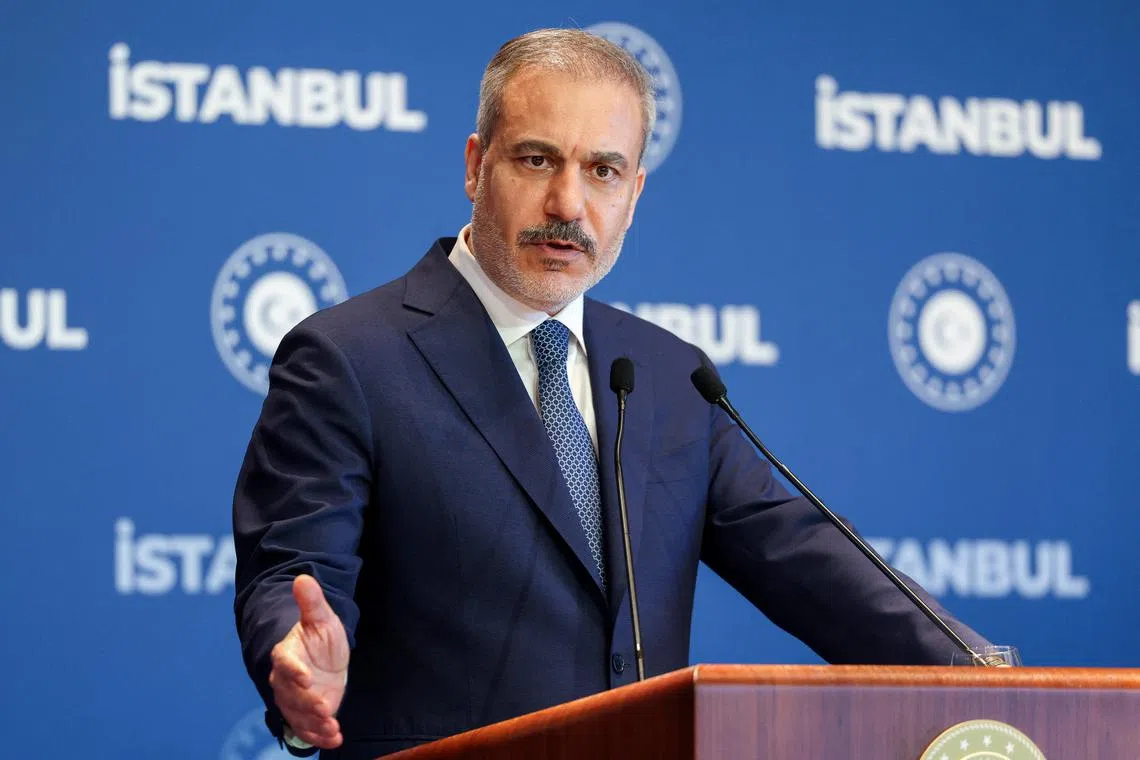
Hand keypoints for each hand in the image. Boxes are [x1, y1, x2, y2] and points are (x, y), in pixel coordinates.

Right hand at [268, 575, 349, 748]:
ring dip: (314, 723)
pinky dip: (319, 736)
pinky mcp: (305, 715)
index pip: (285, 664)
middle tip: (324, 708)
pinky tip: (336, 739)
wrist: (324, 659)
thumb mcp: (320, 618)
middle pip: (291, 695)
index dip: (294, 671)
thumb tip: (302, 578)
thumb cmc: (320, 637)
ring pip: (298, 715)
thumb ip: (311, 602)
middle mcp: (286, 681)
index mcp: (286, 655)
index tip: (305, 676)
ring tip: (332, 727)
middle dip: (307, 703)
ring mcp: (294, 700)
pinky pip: (307, 728)